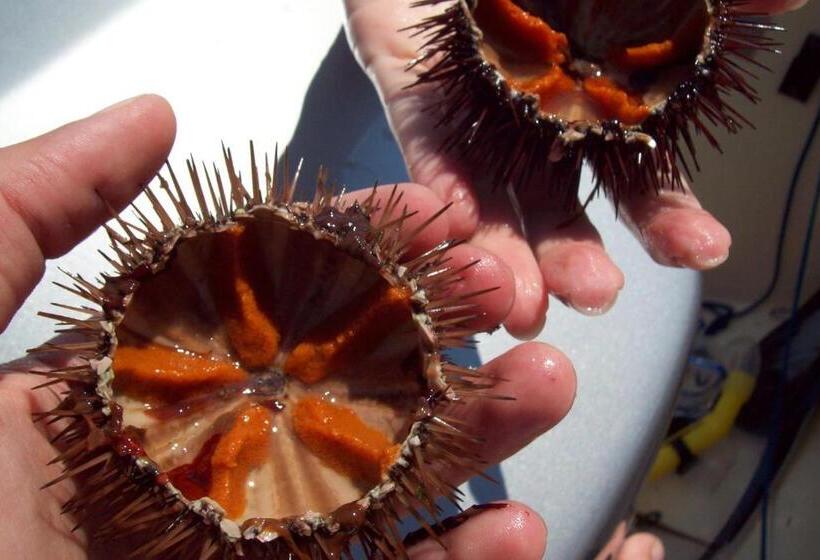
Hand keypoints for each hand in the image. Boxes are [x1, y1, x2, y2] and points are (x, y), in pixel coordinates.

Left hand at [0, 95, 575, 558]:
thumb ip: (44, 202)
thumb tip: (154, 116)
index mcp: (143, 371)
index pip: (275, 293)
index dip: (356, 248)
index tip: (431, 216)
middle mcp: (203, 448)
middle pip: (348, 383)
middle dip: (440, 332)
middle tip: (511, 294)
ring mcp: (240, 530)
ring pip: (380, 482)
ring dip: (474, 440)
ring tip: (544, 386)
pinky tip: (514, 531)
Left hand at [343, 0, 806, 337]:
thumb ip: (694, 2)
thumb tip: (785, 0)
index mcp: (592, 121)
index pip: (636, 186)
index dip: (668, 220)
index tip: (701, 252)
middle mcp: (535, 143)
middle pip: (556, 216)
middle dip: (575, 260)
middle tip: (594, 296)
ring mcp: (476, 136)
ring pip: (492, 210)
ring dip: (506, 257)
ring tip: (522, 303)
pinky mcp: (419, 113)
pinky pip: (428, 159)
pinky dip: (441, 190)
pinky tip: (457, 222)